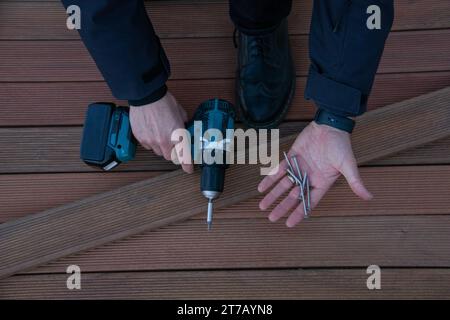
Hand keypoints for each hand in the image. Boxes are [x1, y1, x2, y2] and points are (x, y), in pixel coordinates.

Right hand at [130, 91, 192, 172]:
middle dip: (173, 152)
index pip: (183, 156)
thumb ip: (184, 125)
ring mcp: (150, 141)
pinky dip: (151, 141)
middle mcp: (163, 141)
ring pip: (158, 152)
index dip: (187, 165)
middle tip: (174, 144)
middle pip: (169, 157)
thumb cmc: (164, 102)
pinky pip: (147, 146)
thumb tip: (185, 130)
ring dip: (161, 147)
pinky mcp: (140, 138)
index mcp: (177, 136)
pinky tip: (152, 131)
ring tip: (161, 133)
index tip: (189, 169)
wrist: (146, 96)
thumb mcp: (181, 114)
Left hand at [258, 121, 372, 226]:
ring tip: (262, 206)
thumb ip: (355, 182)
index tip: (289, 224)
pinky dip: (270, 178)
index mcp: (322, 183)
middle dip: (282, 207)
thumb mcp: (348, 165)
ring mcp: (299, 168)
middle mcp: (309, 178)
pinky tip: (261, 188)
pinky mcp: (292, 157)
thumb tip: (370, 197)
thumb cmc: (341, 145)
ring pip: (283, 185)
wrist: (330, 124)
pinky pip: (279, 170)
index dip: (298, 213)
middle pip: (293, 196)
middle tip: (271, 218)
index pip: (308, 202)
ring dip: (272, 195)